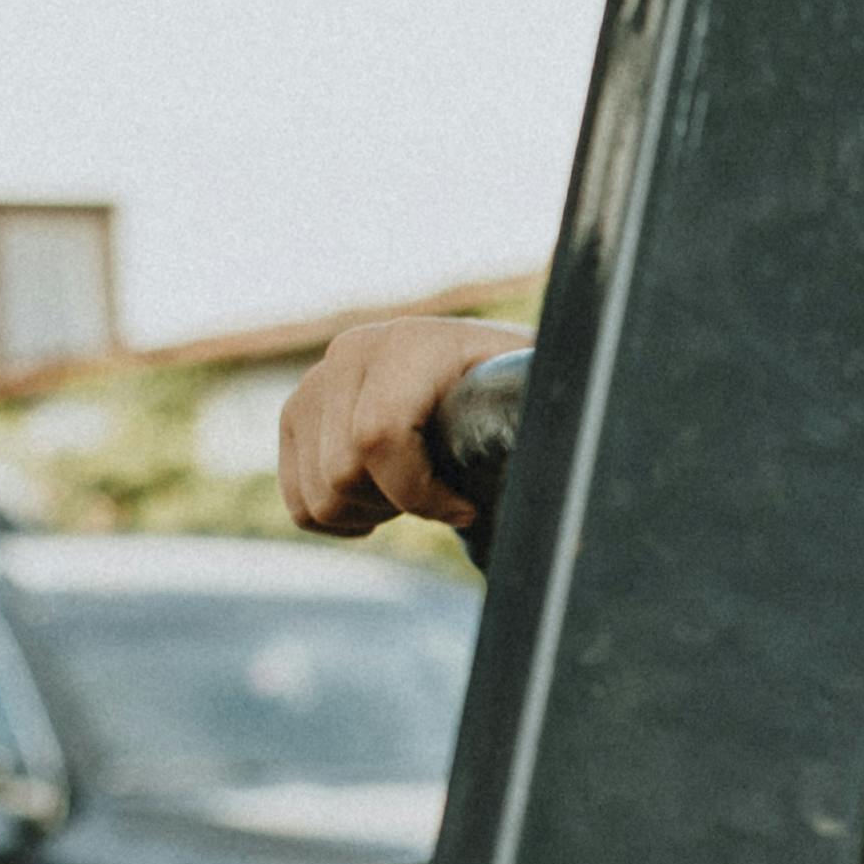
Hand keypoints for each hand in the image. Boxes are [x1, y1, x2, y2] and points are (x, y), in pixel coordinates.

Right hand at [282, 313, 533, 535]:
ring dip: (371, 511)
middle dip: (397, 504)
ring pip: (318, 496)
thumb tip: (567, 446)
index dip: (419, 493)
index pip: (377, 435)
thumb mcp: (531, 400)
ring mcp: (315, 384)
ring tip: (412, 489)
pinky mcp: (296, 418)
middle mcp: (351, 353)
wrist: (482, 378)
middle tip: (441, 495)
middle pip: (342, 474)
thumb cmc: (517, 399)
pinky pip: (299, 503)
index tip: (466, 508)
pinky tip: (382, 500)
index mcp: (411, 344)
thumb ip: (530, 414)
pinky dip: (342, 519)